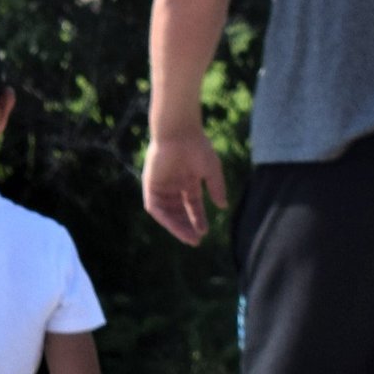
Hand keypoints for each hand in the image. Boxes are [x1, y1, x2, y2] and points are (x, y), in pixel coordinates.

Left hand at [143, 128, 227, 245]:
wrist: (179, 133)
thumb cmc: (197, 147)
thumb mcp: (211, 170)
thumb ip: (216, 188)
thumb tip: (223, 206)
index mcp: (188, 180)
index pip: (192, 205)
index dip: (198, 219)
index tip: (204, 232)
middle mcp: (174, 184)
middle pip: (179, 212)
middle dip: (187, 226)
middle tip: (195, 241)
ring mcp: (161, 185)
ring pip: (167, 213)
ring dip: (177, 227)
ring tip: (189, 238)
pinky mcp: (150, 185)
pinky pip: (155, 208)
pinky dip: (165, 219)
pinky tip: (176, 227)